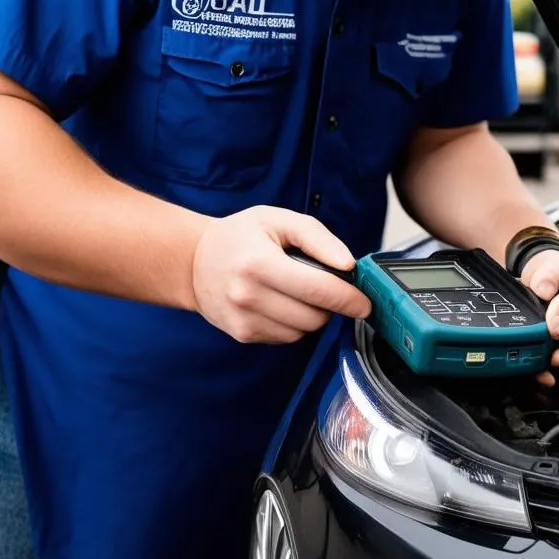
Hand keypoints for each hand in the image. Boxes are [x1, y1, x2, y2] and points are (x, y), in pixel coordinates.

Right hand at [192, 205, 371, 343]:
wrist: (193, 261)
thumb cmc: (239, 236)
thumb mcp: (279, 220)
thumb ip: (318, 238)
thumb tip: (348, 265)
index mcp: (260, 263)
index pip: (318, 289)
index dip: (348, 298)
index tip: (365, 302)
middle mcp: (249, 296)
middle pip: (314, 316)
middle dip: (329, 303)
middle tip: (322, 283)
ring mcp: (244, 320)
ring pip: (303, 331)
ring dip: (311, 314)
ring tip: (295, 290)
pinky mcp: (243, 335)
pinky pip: (286, 338)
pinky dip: (293, 323)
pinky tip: (279, 302)